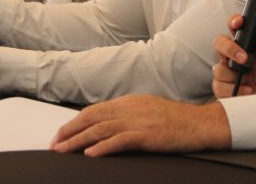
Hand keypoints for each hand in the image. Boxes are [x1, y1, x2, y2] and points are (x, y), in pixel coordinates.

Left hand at [51, 95, 230, 156]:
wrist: (200, 124)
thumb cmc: (176, 120)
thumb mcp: (148, 110)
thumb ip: (128, 114)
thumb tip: (106, 125)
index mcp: (130, 102)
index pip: (95, 110)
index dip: (75, 122)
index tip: (62, 133)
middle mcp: (130, 108)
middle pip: (93, 118)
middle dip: (70, 131)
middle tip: (55, 143)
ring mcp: (138, 121)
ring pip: (101, 129)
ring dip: (79, 140)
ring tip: (64, 150)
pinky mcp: (147, 135)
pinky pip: (120, 141)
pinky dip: (103, 147)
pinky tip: (90, 154)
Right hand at [212, 14, 255, 96]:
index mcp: (245, 45)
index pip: (234, 27)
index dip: (233, 22)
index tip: (238, 23)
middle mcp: (232, 56)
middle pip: (219, 44)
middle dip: (229, 48)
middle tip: (243, 58)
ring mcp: (226, 72)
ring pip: (218, 68)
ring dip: (234, 75)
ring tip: (250, 80)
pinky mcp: (222, 88)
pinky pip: (219, 86)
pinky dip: (233, 90)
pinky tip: (247, 91)